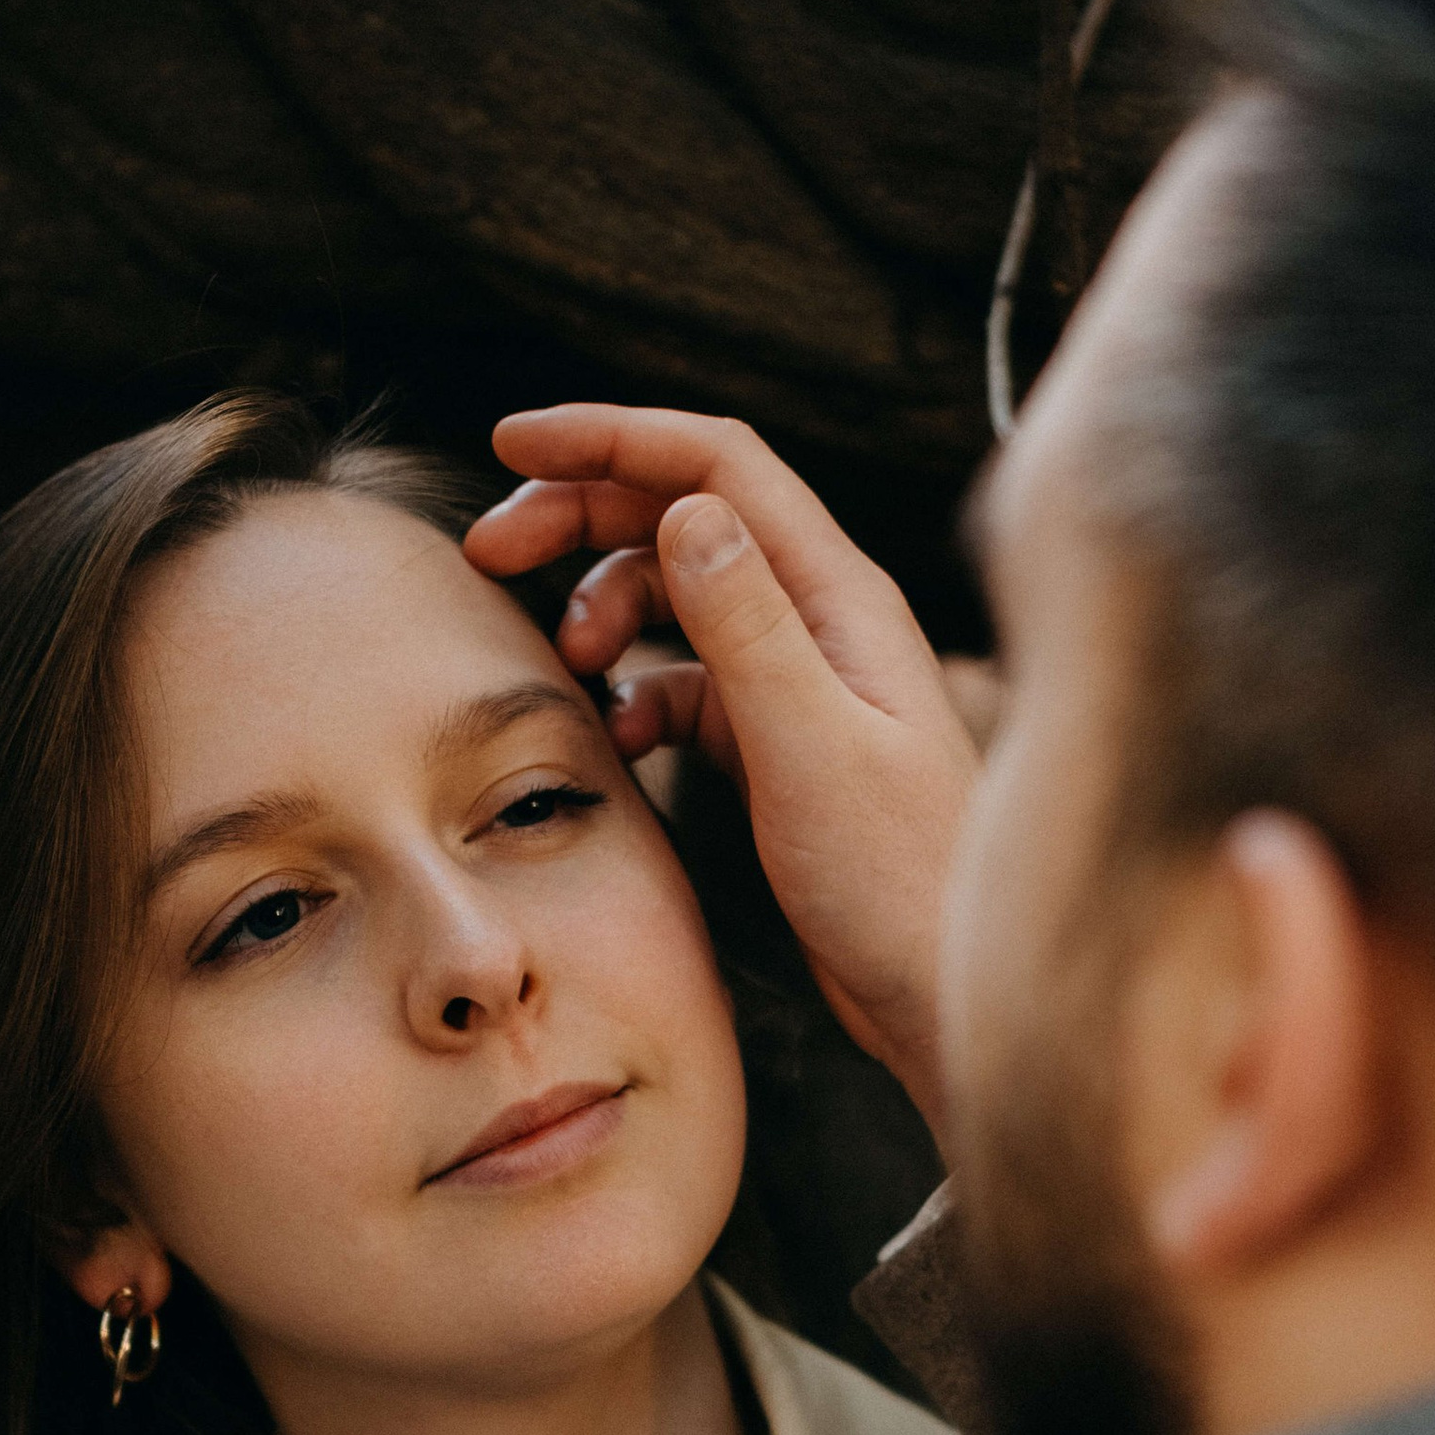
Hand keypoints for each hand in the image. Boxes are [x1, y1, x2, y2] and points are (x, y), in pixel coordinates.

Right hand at [467, 406, 976, 1136]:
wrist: (944, 996)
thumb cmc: (902, 885)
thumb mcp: (813, 751)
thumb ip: (748, 628)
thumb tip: (685, 508)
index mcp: (840, 598)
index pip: (718, 466)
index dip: (613, 438)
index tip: (513, 440)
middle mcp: (823, 622)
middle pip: (686, 515)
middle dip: (583, 512)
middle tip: (491, 549)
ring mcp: (799, 682)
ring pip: (678, 597)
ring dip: (604, 606)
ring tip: (565, 663)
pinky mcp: (778, 747)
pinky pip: (685, 685)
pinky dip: (634, 691)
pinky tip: (613, 737)